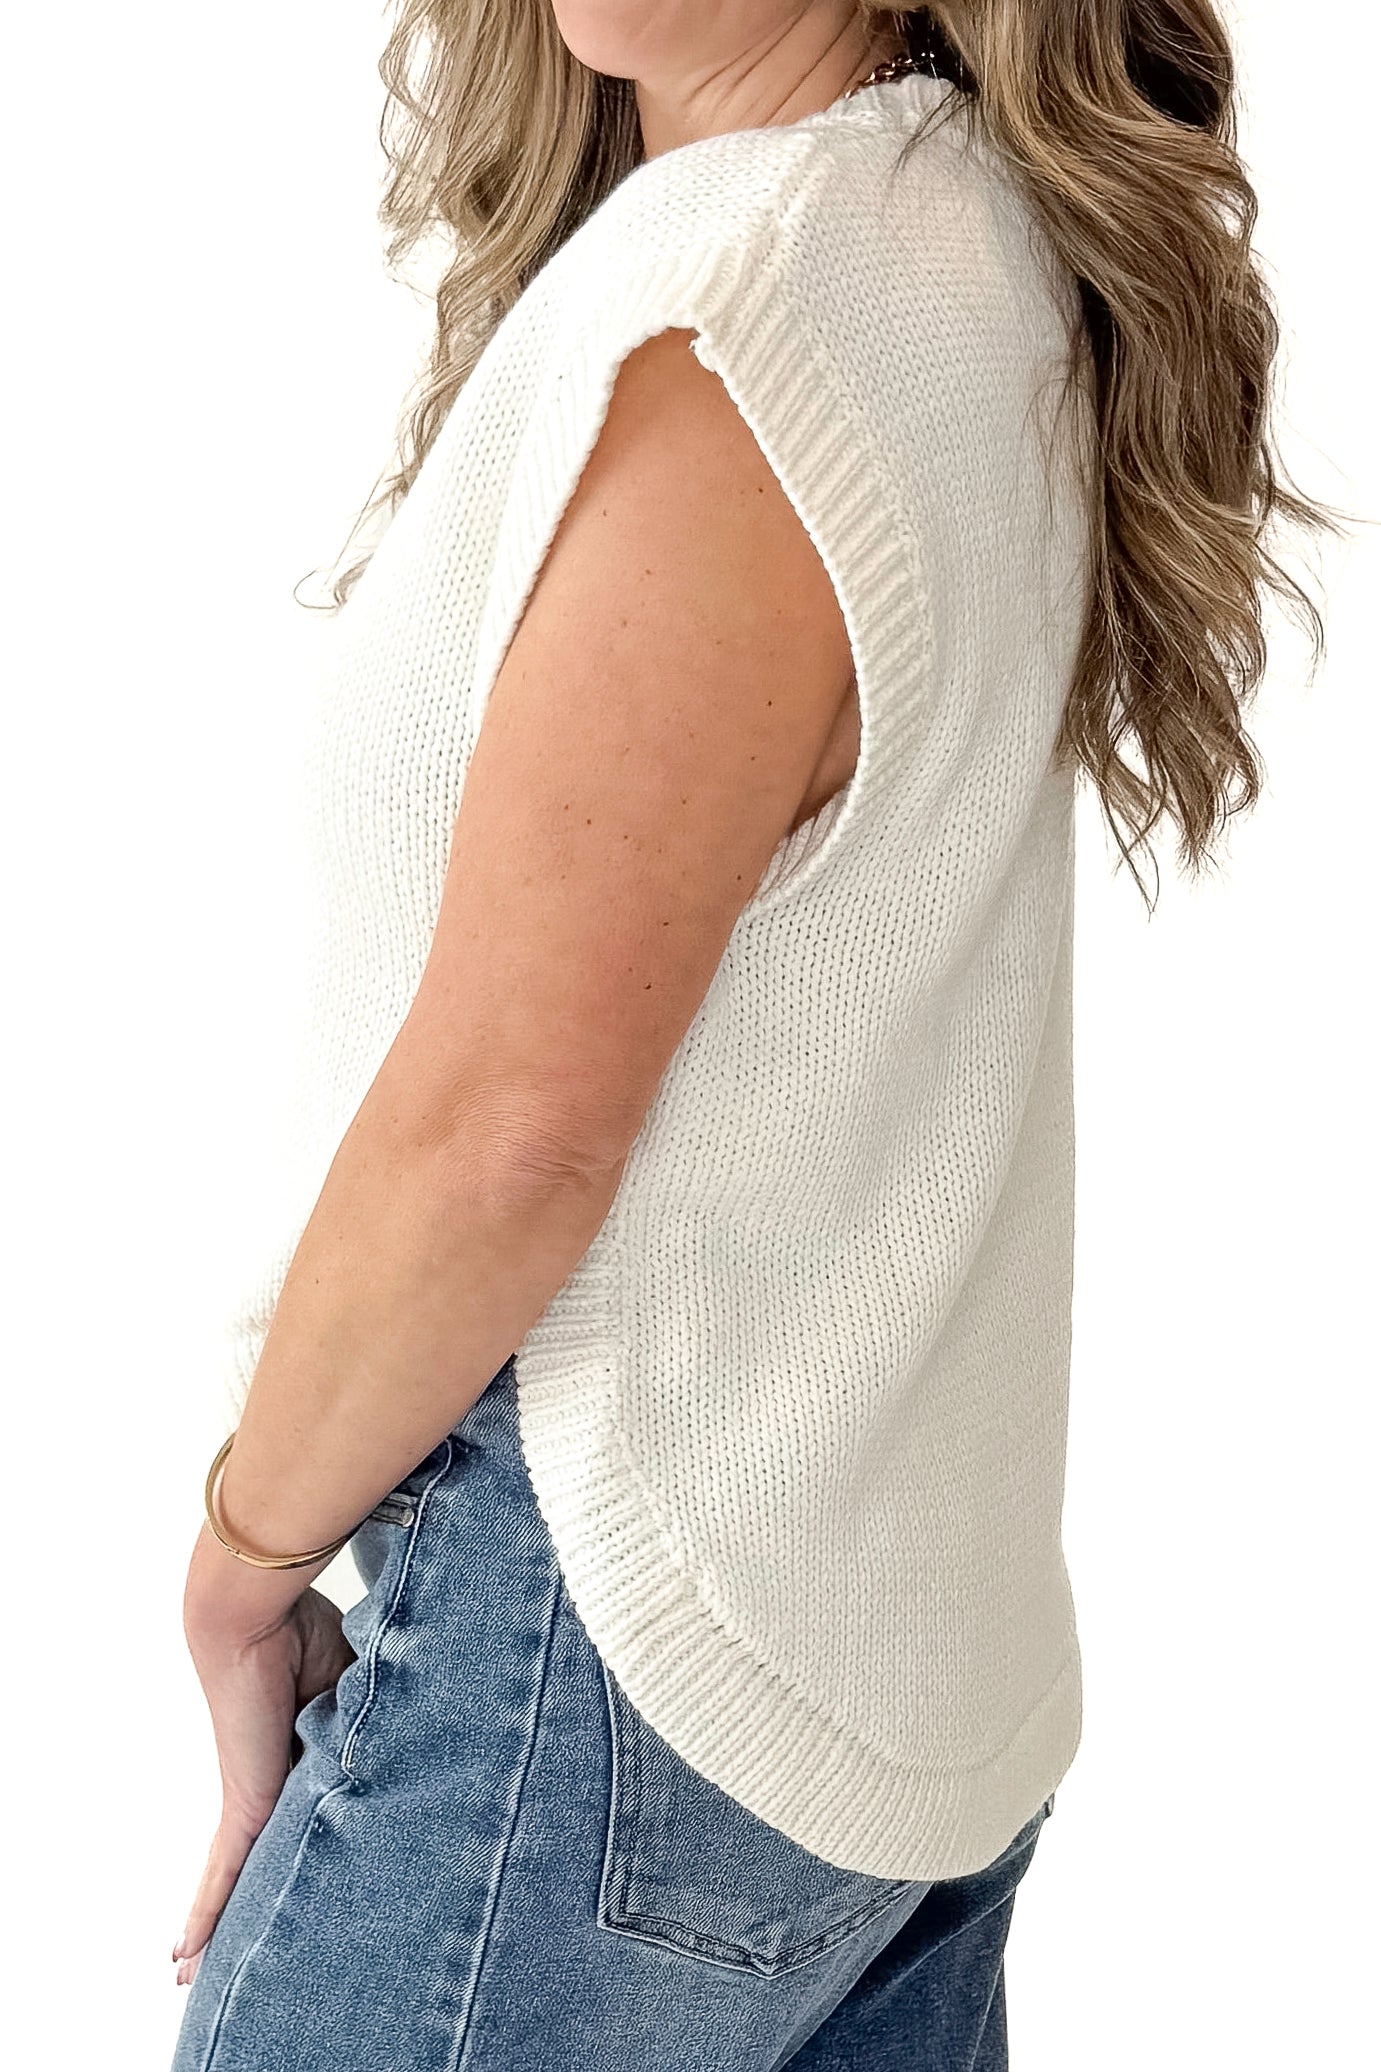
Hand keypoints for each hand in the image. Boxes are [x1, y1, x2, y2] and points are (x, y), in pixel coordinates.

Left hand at [173, 1564, 356, 1985]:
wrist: (258, 1612)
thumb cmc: (302, 1629)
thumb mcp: (354, 1683)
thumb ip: (370, 1719)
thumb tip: (405, 1736)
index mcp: (299, 1751)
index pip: (303, 1810)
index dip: (301, 1843)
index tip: (304, 1868)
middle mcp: (272, 1779)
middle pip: (262, 1855)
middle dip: (246, 1901)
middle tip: (214, 1954)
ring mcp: (254, 1793)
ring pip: (237, 1876)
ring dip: (218, 1924)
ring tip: (190, 1974)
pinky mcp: (245, 1802)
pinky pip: (224, 1871)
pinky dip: (207, 1913)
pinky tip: (183, 1954)